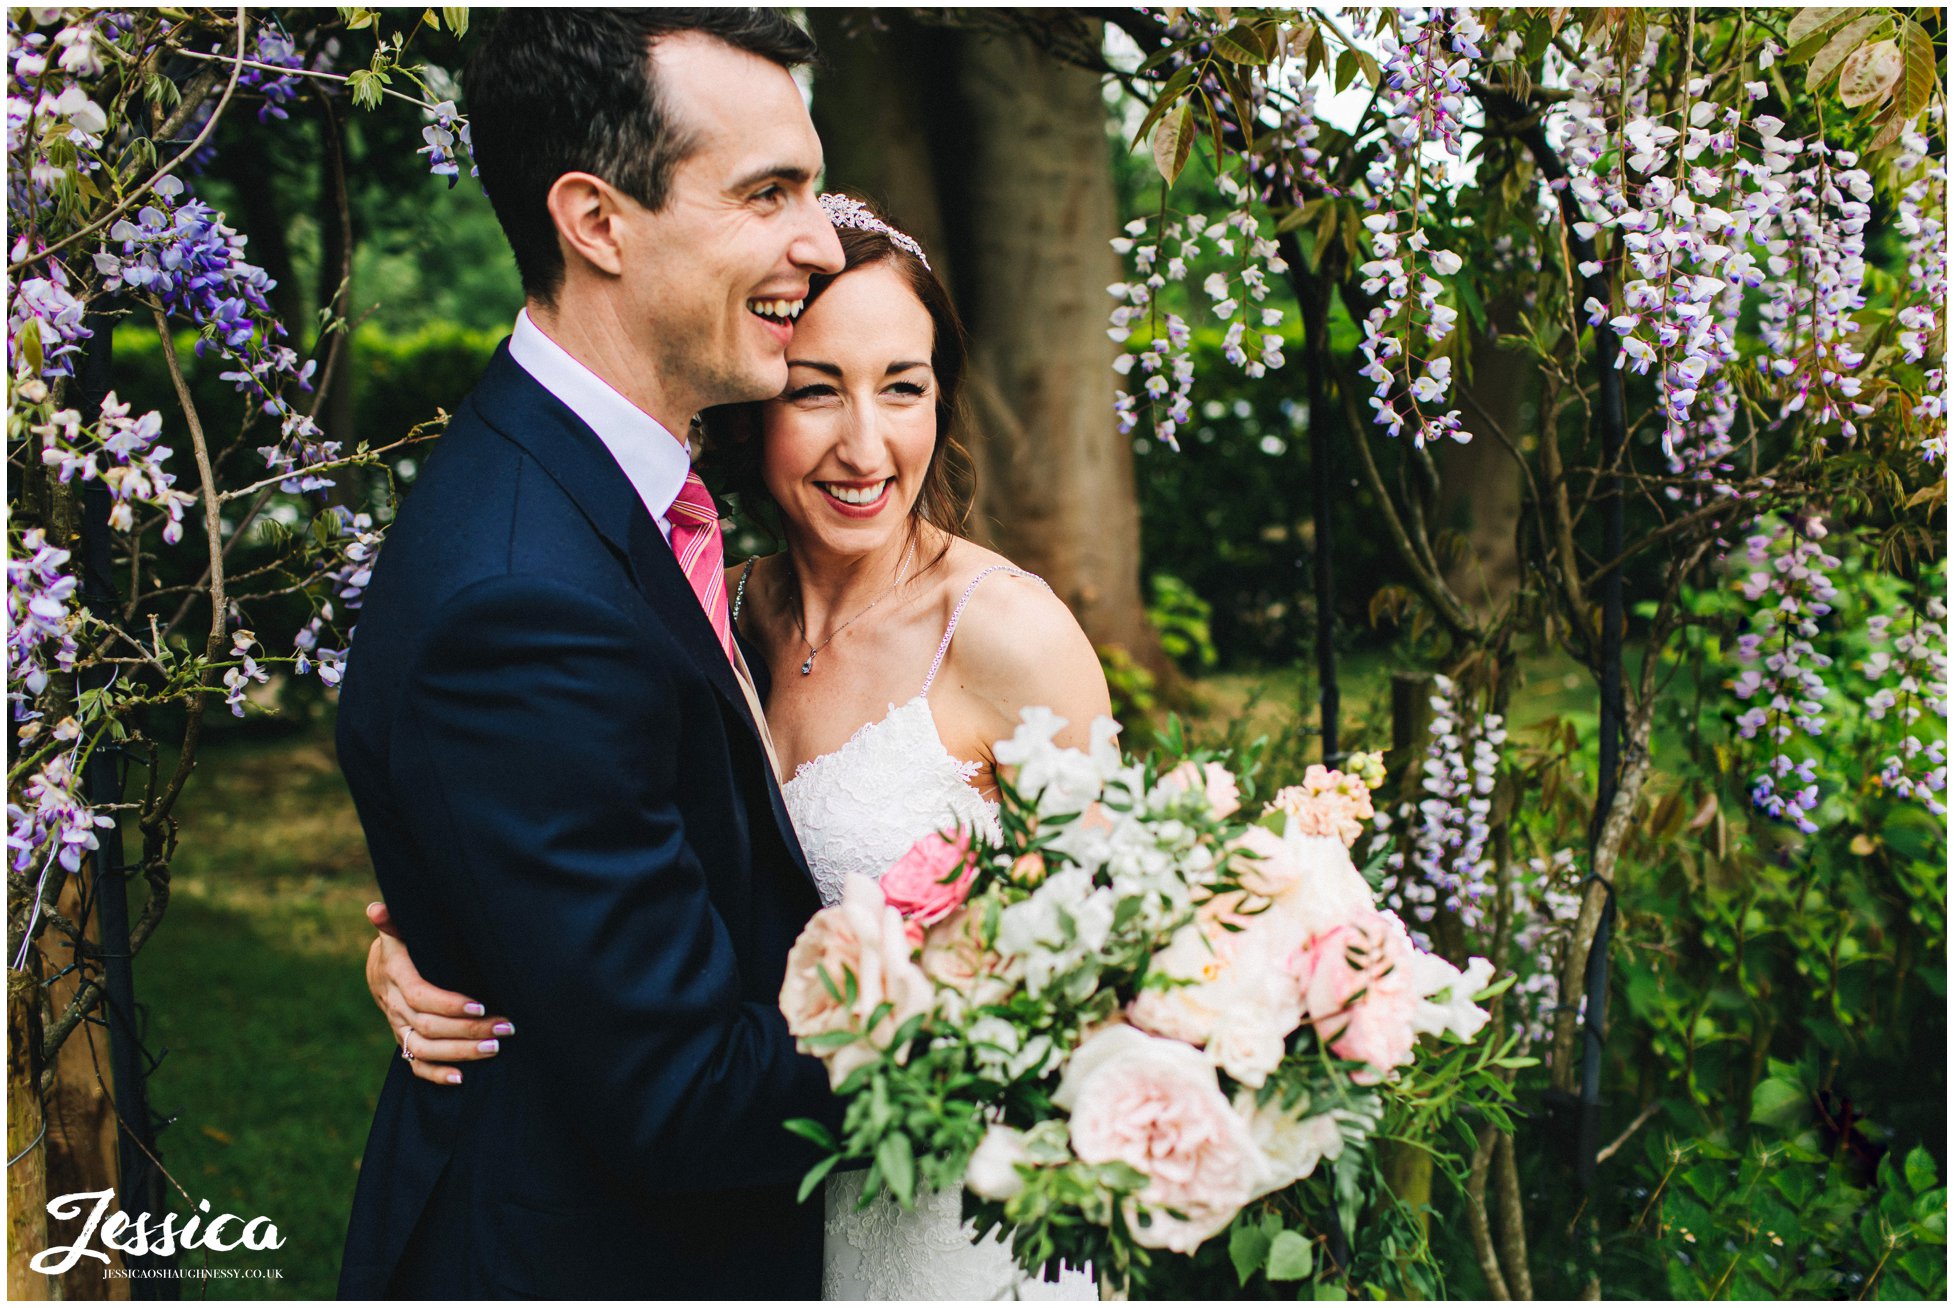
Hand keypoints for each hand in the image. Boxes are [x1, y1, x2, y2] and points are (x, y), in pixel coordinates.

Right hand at [365, 901, 512, 1085]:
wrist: (381, 966)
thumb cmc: (402, 940)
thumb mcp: (398, 927)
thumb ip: (392, 920)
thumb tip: (375, 909)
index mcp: (395, 975)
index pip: (420, 996)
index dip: (449, 1004)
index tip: (481, 1004)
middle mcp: (394, 1005)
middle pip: (430, 1026)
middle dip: (468, 1029)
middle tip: (504, 1026)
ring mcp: (398, 1026)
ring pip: (425, 1048)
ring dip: (460, 1052)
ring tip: (494, 1048)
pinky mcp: (404, 1041)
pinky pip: (415, 1064)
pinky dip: (436, 1074)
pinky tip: (461, 1078)